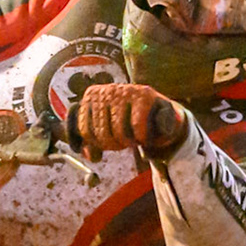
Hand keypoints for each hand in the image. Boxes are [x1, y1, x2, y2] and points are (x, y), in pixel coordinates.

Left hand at [65, 83, 189, 161]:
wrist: (161, 113)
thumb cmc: (128, 123)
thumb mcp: (106, 131)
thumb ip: (93, 144)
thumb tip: (91, 155)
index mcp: (91, 95)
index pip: (84, 129)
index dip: (96, 144)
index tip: (107, 145)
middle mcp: (106, 90)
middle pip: (101, 131)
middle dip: (113, 144)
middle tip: (124, 144)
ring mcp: (125, 90)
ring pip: (118, 130)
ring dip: (128, 142)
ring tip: (133, 140)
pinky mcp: (144, 94)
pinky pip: (136, 125)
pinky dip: (140, 137)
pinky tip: (143, 137)